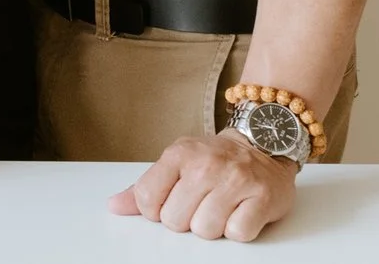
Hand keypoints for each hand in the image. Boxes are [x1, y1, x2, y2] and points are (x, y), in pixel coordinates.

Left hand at [110, 129, 297, 241]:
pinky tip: (240, 210)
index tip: (171, 202)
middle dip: (187, 220)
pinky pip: (238, 234)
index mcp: (178, 154)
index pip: (146, 199)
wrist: (263, 144)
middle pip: (175, 221)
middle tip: (202, 202)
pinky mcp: (263, 197)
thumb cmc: (215, 159)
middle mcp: (205, 164)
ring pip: (205, 231)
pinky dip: (239, 228)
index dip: (156, 211)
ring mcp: (235, 180)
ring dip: (213, 226)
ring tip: (222, 205)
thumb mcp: (176, 163)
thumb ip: (144, 187)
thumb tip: (114, 205)